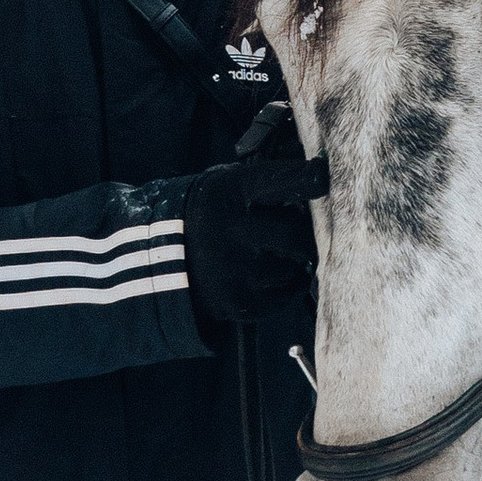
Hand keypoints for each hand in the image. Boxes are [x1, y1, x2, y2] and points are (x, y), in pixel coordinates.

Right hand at [183, 144, 326, 324]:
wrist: (159, 259)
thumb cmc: (209, 215)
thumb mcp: (224, 186)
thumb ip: (266, 182)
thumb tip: (318, 178)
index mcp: (228, 192)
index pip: (281, 180)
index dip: (308, 179)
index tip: (322, 178)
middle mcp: (230, 230)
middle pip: (296, 234)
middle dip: (302, 233)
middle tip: (297, 231)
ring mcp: (233, 270)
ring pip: (293, 267)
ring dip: (292, 261)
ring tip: (274, 254)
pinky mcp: (237, 302)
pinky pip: (286, 295)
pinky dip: (287, 286)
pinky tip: (273, 275)